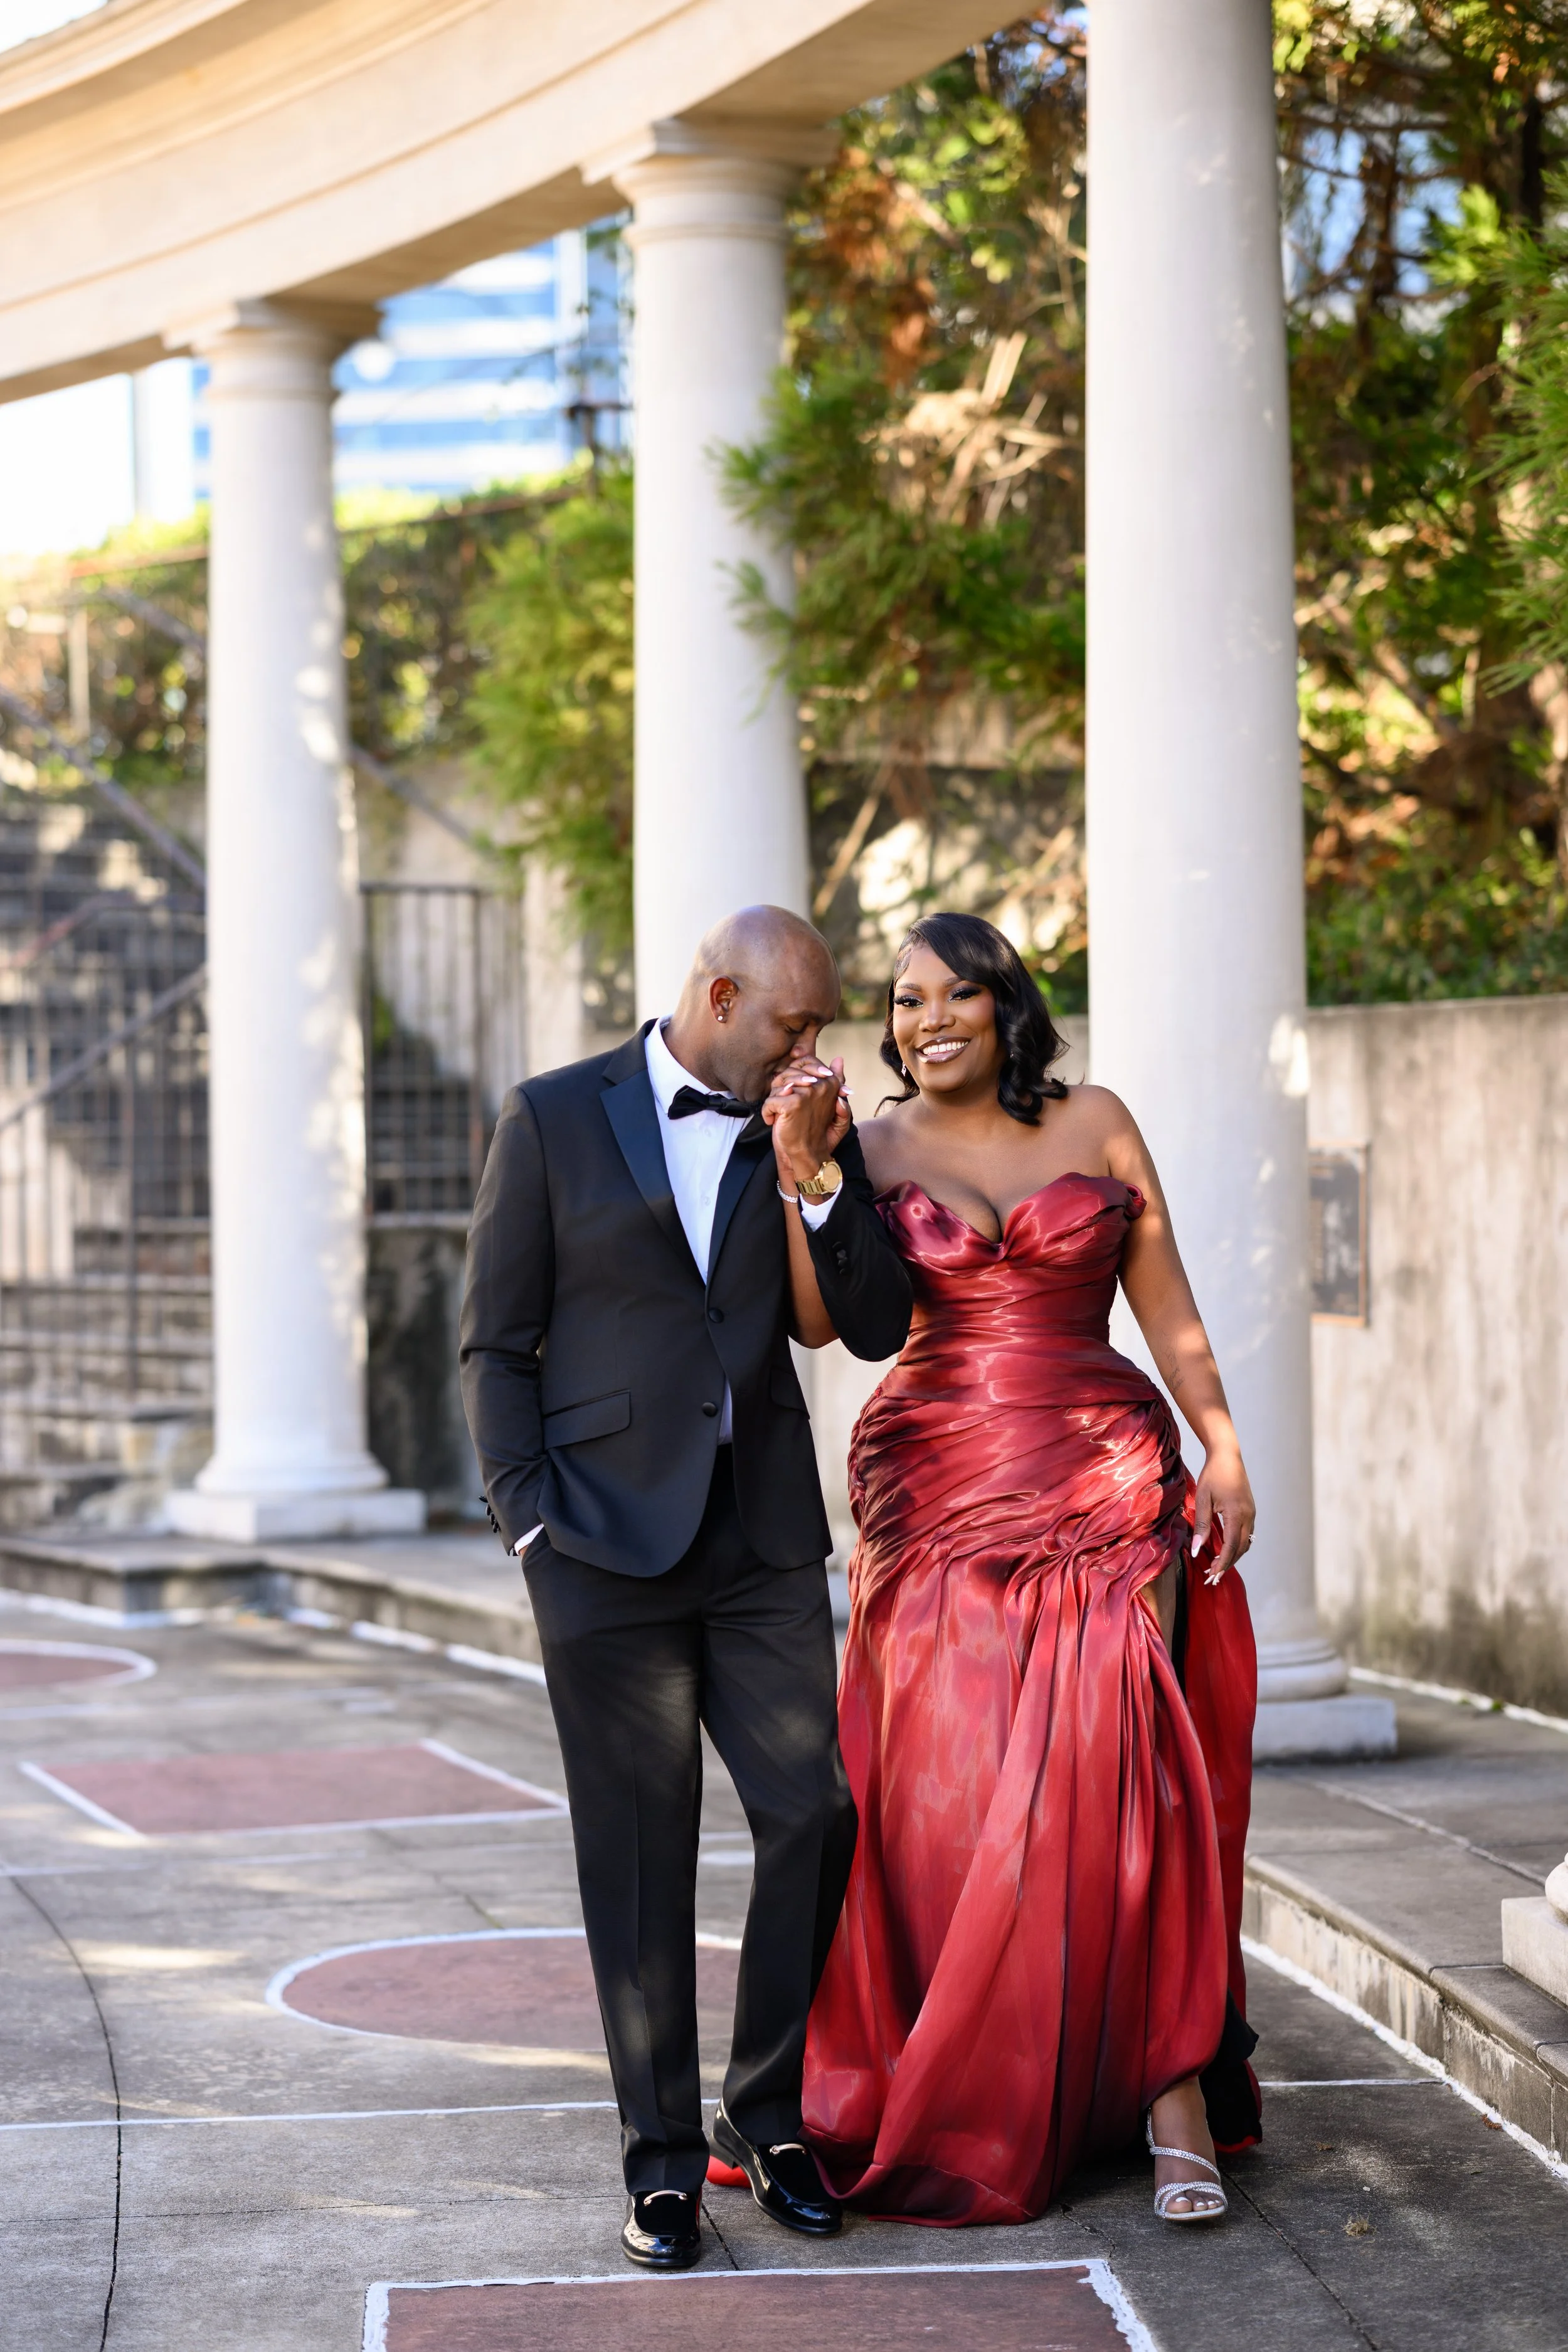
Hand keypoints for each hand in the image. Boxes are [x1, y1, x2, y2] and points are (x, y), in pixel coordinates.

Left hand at [763, 1054, 850, 1185]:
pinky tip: (775, 1122)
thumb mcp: (829, 1102)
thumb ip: (834, 1079)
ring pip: (777, 1087)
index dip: (792, 1074)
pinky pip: (769, 1101)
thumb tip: (838, 1059)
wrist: (808, 1153)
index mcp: (829, 1082)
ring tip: (783, 1116)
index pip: (804, 1061)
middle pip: (787, 1074)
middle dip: (781, 1091)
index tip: (792, 1091)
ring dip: (775, 1103)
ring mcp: (806, 1093)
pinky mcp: (792, 1104)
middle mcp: (820, 1085)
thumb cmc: (814, 1128)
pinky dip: (767, 1114)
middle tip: (787, 1108)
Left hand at [1193, 1441, 1254, 1582]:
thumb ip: (1201, 1526)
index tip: (1212, 1575)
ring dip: (1233, 1555)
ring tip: (1218, 1565)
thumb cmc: (1213, 1475)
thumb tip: (1196, 1550)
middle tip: (1213, 1575)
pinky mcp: (1251, 1510)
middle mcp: (1248, 1516)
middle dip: (1228, 1563)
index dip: (1222, 1564)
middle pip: (1240, 1548)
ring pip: (1245, 1542)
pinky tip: (1226, 1548)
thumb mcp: (1203, 1500)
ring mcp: (1252, 1513)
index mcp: (1237, 1514)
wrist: (1227, 1455)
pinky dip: (1237, 1545)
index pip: (1231, 1547)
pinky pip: (1246, 1533)